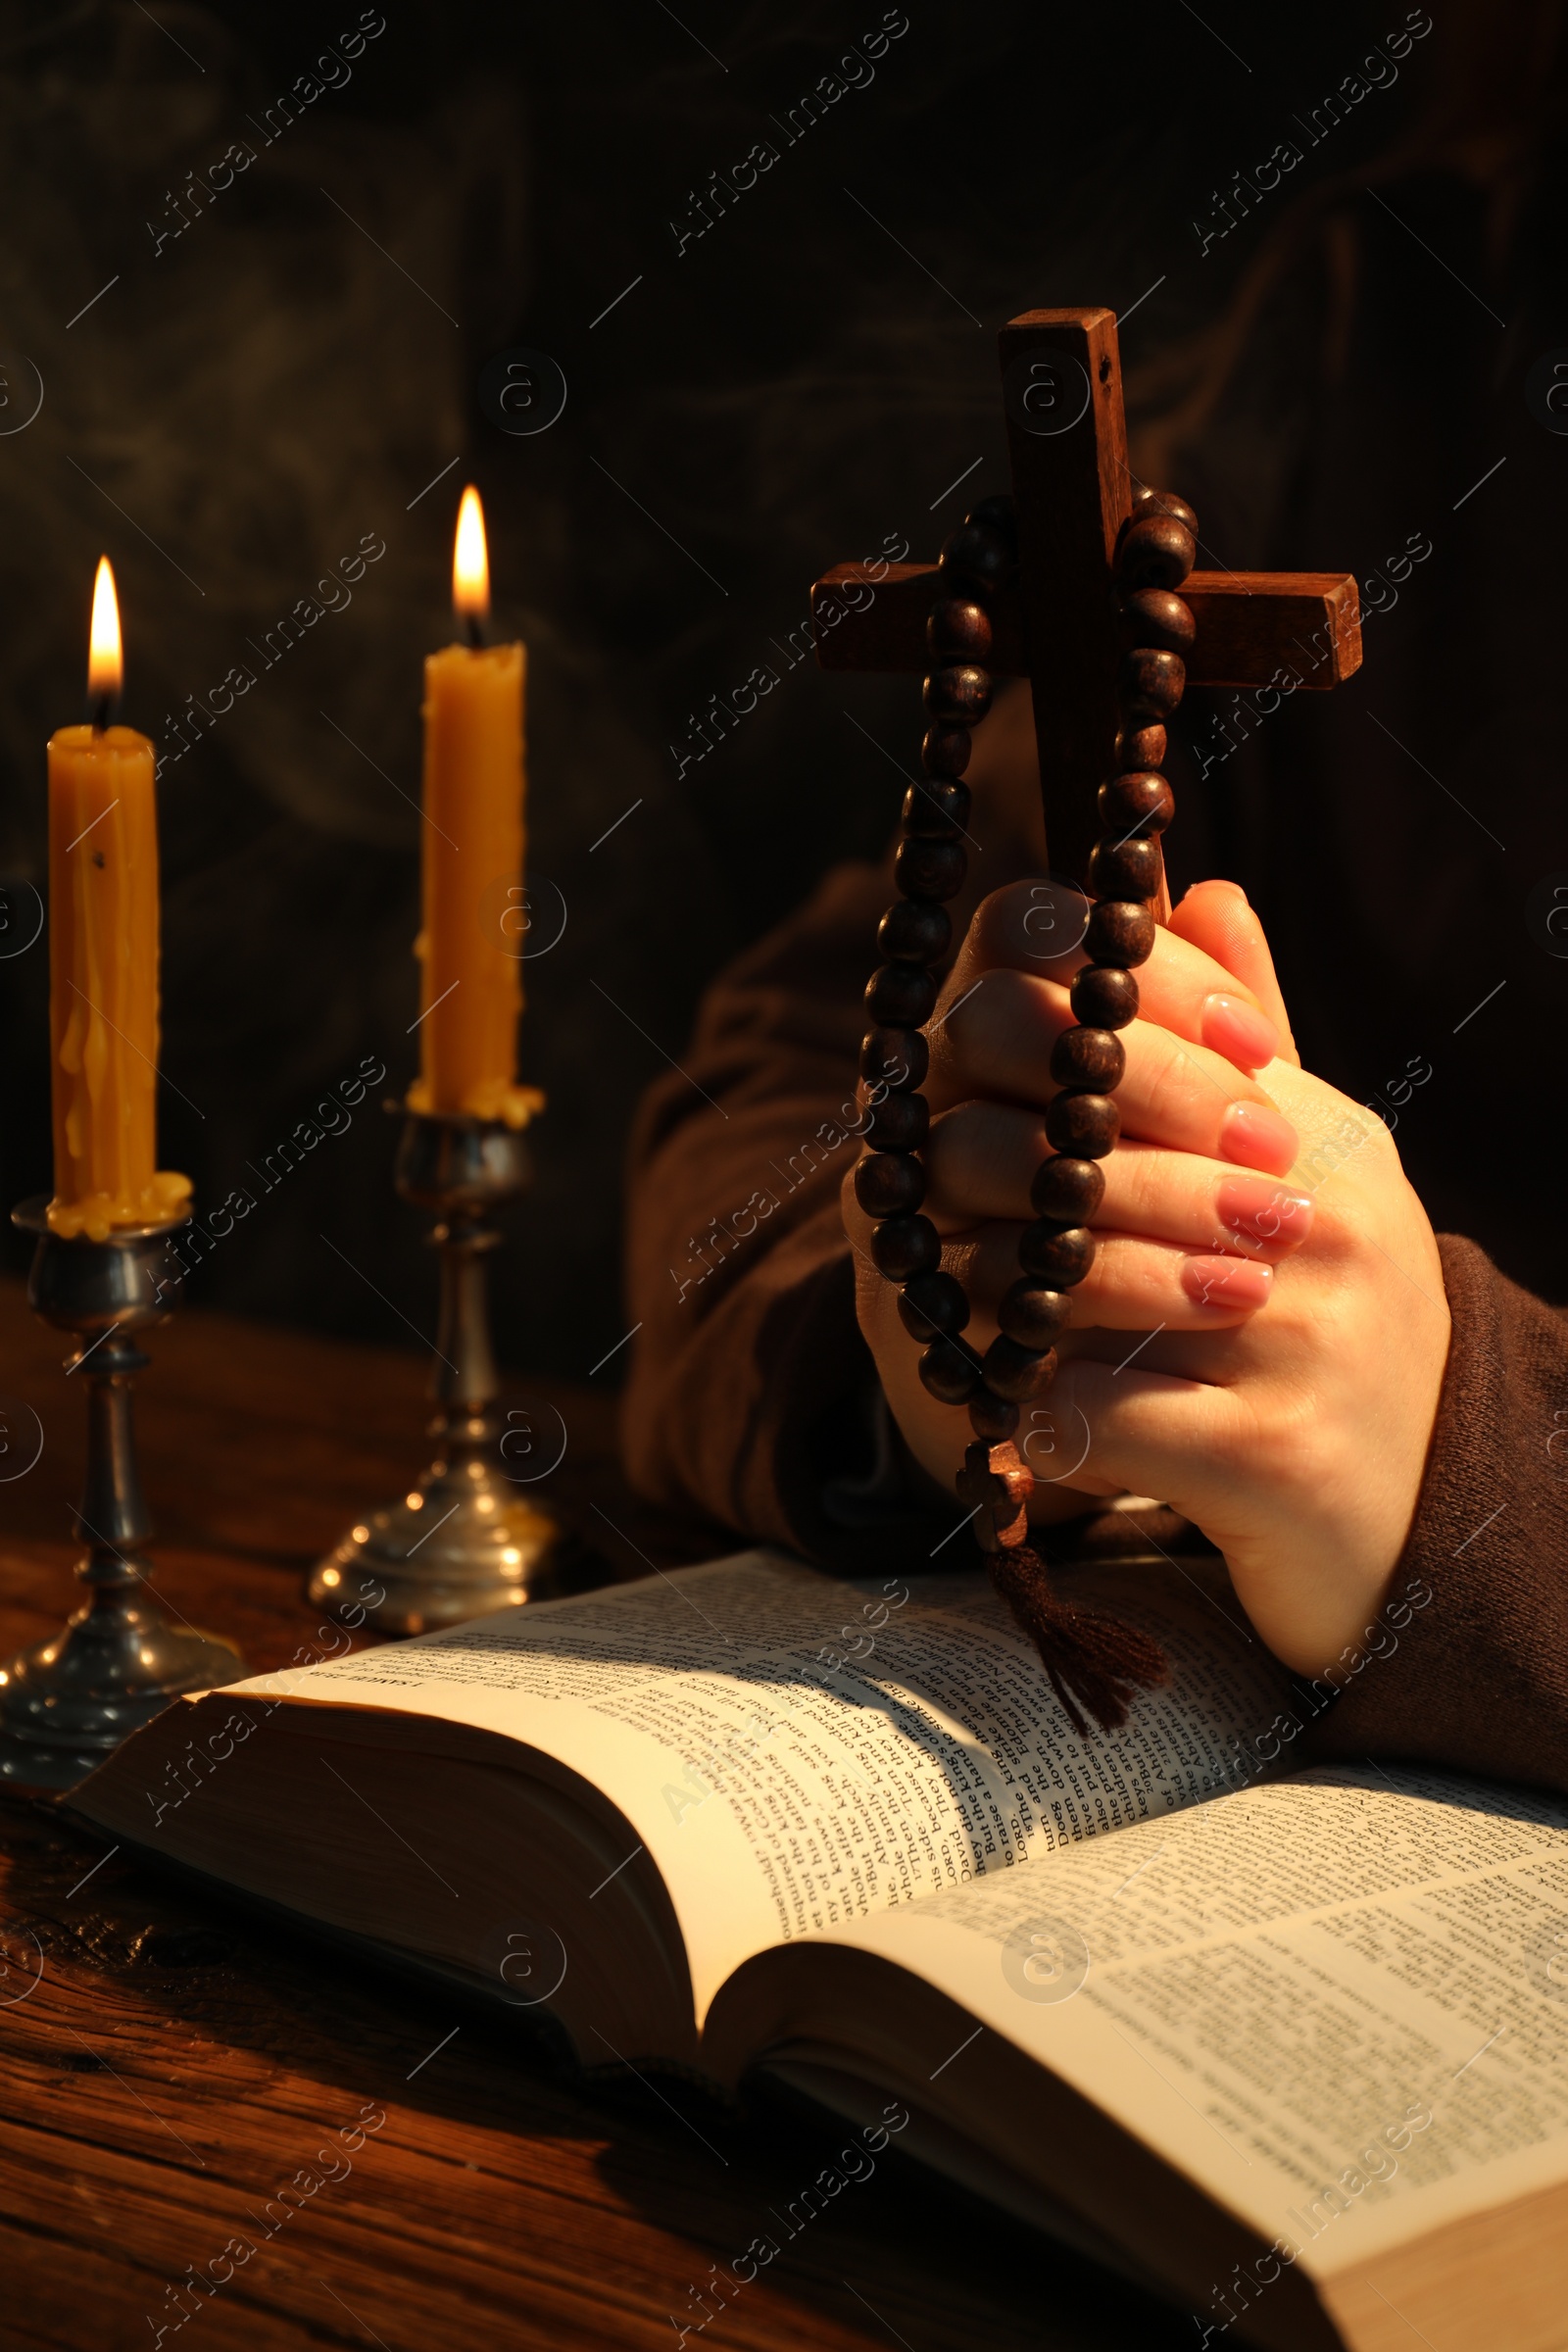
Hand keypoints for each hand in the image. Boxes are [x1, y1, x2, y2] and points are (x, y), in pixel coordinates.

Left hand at [843, 877, 1449, 1674]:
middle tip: (962, 1225)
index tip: (1008, 1120)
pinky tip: (1039, 1428)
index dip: (1048, 1071)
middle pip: (1087, 1156)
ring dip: (1012, 1307)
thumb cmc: (1330, 1329)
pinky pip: (1090, 1409)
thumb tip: (1200, 891)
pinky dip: (1041, 1421)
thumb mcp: (1306, 1171)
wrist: (1420, 1520)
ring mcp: (1307, 1338)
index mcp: (1322, 1139)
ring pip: (1070, 1279)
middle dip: (1011, 1197)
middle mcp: (1325, 1222)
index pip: (1143, 1044)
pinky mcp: (1272, 1455)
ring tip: (993, 1325)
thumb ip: (1248, 1040)